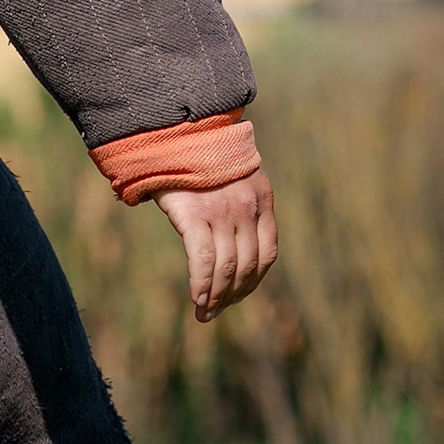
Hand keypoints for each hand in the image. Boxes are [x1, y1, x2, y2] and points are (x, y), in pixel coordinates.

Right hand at [156, 170, 276, 323]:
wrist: (175, 130)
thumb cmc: (197, 157)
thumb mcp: (231, 179)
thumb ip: (236, 208)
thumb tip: (226, 246)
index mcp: (262, 199)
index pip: (267, 254)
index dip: (253, 283)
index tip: (236, 298)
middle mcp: (247, 207)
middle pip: (247, 266)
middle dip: (232, 296)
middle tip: (214, 313)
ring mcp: (222, 211)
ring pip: (227, 268)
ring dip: (216, 297)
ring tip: (204, 313)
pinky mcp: (195, 215)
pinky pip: (204, 260)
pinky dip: (202, 284)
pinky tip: (197, 299)